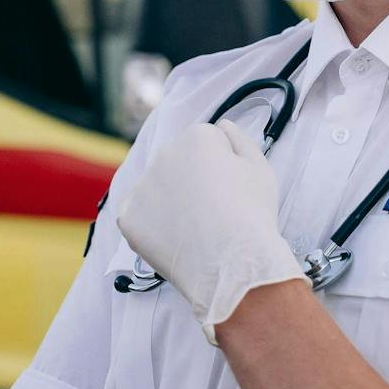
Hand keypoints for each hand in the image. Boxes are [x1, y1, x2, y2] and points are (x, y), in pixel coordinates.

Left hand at [115, 119, 305, 344]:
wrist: (233, 263)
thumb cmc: (252, 215)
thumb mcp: (260, 168)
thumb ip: (240, 139)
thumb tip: (223, 125)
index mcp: (197, 136)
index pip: (206, 144)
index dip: (223, 168)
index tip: (231, 191)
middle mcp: (163, 154)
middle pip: (178, 164)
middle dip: (192, 182)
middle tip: (214, 213)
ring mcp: (142, 186)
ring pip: (158, 189)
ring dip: (171, 202)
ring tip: (197, 229)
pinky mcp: (128, 217)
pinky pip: (139, 216)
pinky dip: (153, 227)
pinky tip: (176, 239)